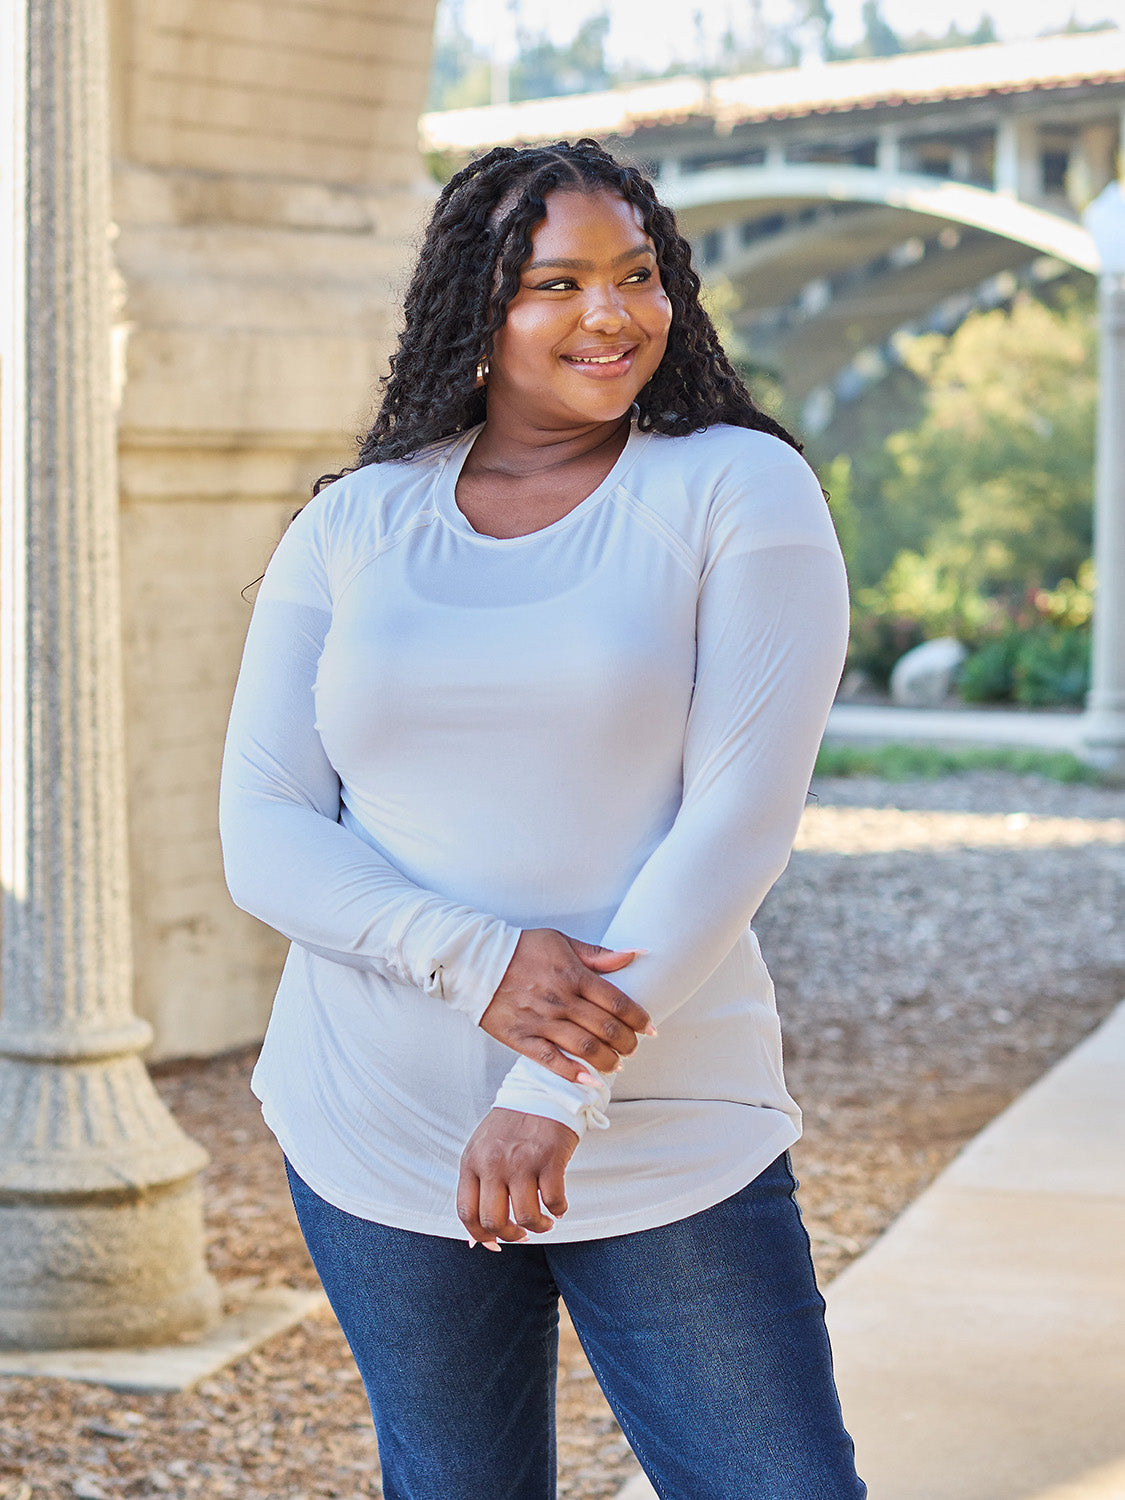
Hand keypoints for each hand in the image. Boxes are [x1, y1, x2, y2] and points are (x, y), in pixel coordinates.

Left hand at [457, 1108, 578, 1246]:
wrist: (541, 1089)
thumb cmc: (512, 1124)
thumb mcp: (484, 1149)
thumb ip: (478, 1186)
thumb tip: (476, 1239)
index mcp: (472, 1161)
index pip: (466, 1212)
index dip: (480, 1237)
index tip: (496, 1243)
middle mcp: (493, 1163)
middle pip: (493, 1221)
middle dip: (510, 1235)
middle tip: (523, 1233)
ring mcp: (521, 1161)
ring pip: (525, 1217)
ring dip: (538, 1226)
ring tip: (545, 1221)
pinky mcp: (549, 1158)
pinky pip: (554, 1201)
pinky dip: (558, 1210)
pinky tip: (559, 1206)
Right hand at [479, 929, 653, 1085]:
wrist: (475, 961)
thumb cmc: (522, 949)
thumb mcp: (561, 942)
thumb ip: (598, 954)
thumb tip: (635, 955)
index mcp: (574, 976)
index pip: (617, 1002)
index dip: (639, 1019)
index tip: (650, 1028)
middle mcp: (561, 1000)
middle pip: (606, 1028)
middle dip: (628, 1042)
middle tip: (634, 1048)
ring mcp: (541, 1021)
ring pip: (584, 1048)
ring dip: (607, 1060)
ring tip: (616, 1064)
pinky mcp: (522, 1038)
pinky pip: (551, 1061)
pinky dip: (573, 1073)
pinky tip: (590, 1080)